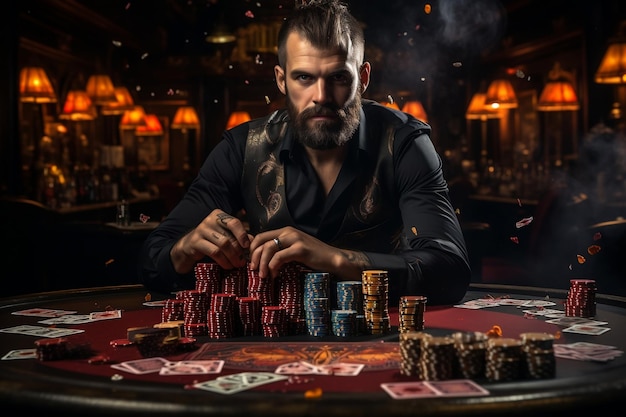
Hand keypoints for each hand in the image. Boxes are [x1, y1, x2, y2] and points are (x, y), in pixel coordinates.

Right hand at [171, 209, 251, 272]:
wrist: (188, 246)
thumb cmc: (211, 240)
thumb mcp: (225, 235)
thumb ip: (238, 236)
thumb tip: (252, 241)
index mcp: (219, 215)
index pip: (234, 223)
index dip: (242, 235)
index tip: (247, 246)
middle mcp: (209, 220)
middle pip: (229, 236)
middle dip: (238, 251)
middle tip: (243, 261)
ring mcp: (201, 230)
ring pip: (223, 245)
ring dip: (232, 257)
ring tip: (237, 265)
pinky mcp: (195, 242)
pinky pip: (214, 252)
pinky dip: (223, 261)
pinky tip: (228, 266)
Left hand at [248, 226, 365, 279]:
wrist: (333, 259)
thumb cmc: (313, 257)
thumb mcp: (294, 250)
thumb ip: (280, 250)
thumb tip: (261, 259)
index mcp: (285, 231)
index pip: (260, 236)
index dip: (252, 249)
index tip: (251, 263)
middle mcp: (288, 232)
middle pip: (261, 241)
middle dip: (254, 257)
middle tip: (254, 270)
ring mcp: (294, 239)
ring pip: (268, 248)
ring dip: (262, 264)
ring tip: (263, 276)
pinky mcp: (300, 249)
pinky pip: (279, 257)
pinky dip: (273, 267)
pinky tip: (274, 275)